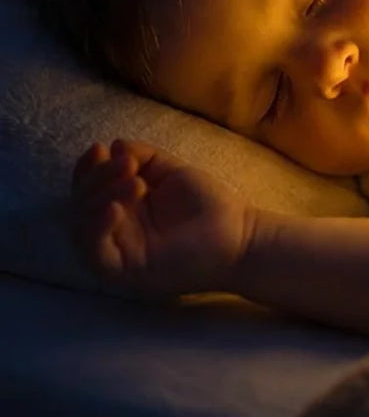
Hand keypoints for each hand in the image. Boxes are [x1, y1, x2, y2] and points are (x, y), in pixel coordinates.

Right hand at [71, 138, 254, 294]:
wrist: (238, 234)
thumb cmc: (207, 204)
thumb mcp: (172, 171)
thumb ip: (144, 157)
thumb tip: (114, 145)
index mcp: (122, 205)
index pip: (89, 187)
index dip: (88, 167)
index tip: (100, 148)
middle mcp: (115, 228)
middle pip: (81, 204)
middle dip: (98, 178)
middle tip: (128, 165)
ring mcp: (117, 250)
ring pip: (82, 227)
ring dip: (100, 198)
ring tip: (135, 182)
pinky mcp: (124, 271)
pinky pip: (95, 253)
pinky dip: (97, 229)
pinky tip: (114, 208)